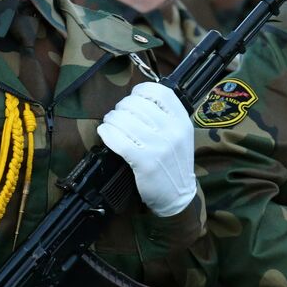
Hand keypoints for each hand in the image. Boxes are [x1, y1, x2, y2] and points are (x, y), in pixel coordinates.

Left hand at [97, 82, 196, 217]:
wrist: (177, 196)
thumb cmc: (174, 163)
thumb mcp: (179, 135)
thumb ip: (165, 116)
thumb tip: (136, 99)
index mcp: (182, 121)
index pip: (160, 92)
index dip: (141, 91)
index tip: (133, 97)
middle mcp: (172, 131)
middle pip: (136, 104)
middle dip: (121, 107)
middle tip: (118, 115)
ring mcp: (159, 146)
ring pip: (124, 120)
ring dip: (111, 120)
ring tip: (110, 124)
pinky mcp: (145, 162)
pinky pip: (118, 140)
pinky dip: (107, 133)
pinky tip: (105, 133)